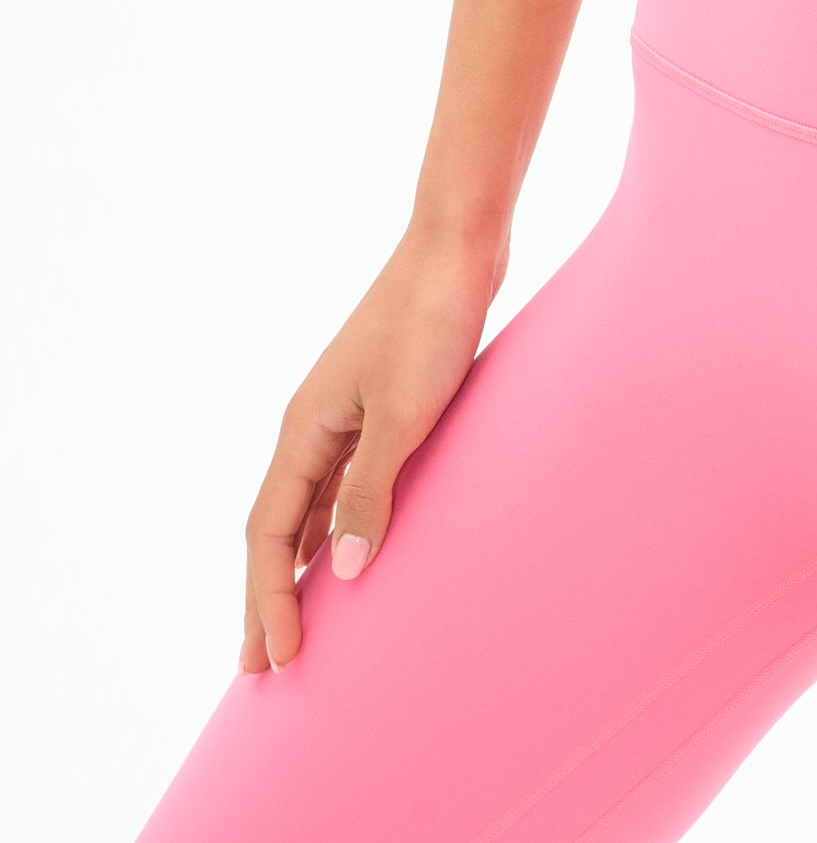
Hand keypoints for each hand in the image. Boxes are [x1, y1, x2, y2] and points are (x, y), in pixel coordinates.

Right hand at [240, 227, 501, 671]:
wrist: (460, 246)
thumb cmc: (431, 322)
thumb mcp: (405, 413)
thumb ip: (371, 490)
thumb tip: (340, 572)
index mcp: (304, 428)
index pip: (267, 535)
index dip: (266, 600)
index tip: (277, 658)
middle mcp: (312, 424)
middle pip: (274, 528)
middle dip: (265, 597)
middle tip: (261, 665)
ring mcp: (343, 412)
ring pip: (305, 507)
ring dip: (297, 566)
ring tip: (297, 620)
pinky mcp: (380, 403)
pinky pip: (340, 483)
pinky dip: (332, 526)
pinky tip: (345, 550)